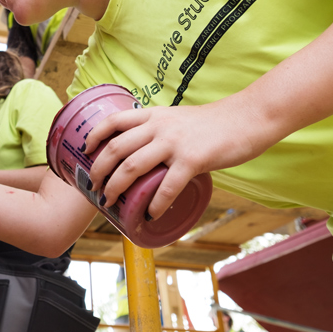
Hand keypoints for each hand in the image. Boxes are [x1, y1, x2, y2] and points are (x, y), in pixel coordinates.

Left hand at [83, 97, 274, 218]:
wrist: (248, 118)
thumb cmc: (214, 122)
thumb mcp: (177, 117)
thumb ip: (159, 130)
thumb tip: (144, 151)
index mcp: (153, 116)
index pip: (113, 121)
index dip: (94, 136)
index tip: (85, 151)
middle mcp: (158, 127)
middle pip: (115, 150)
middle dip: (98, 172)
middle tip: (94, 189)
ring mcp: (174, 144)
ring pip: (132, 168)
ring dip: (116, 189)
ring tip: (110, 204)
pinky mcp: (193, 160)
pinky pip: (166, 187)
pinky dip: (155, 205)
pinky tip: (151, 215)